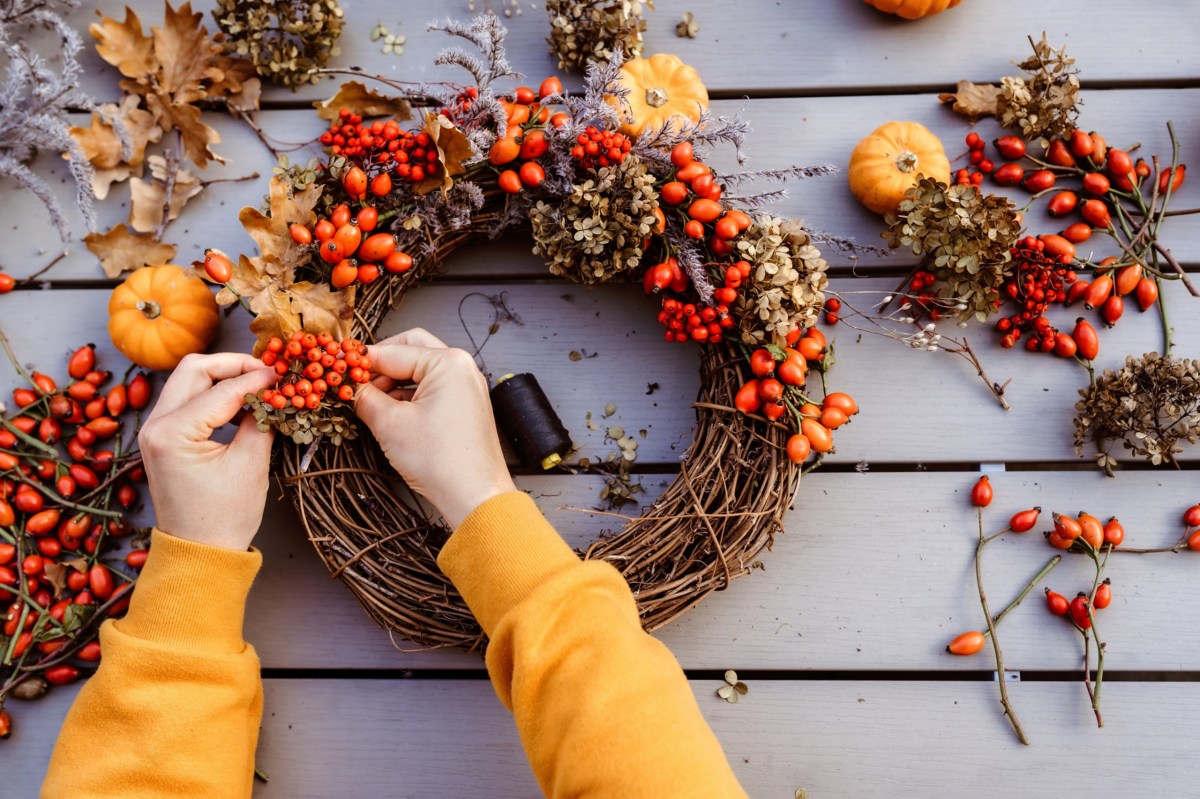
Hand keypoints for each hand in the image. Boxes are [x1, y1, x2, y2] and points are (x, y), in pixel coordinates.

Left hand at [138, 353, 277, 550]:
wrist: (199, 553)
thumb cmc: (224, 517)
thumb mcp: (250, 464)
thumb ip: (261, 418)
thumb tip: (273, 389)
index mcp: (172, 433)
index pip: (221, 390)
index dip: (257, 378)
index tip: (284, 374)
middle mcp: (155, 425)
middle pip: (194, 369)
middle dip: (233, 364)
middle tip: (267, 371)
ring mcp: (155, 430)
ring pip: (188, 380)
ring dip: (223, 377)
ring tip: (257, 385)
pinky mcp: (163, 437)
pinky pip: (187, 400)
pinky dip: (214, 394)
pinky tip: (241, 404)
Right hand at [354, 329, 514, 529]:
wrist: (474, 496)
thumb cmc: (442, 461)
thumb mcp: (390, 424)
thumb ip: (364, 397)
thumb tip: (348, 386)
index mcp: (448, 363)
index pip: (393, 351)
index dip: (361, 362)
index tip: (338, 368)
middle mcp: (462, 368)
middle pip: (410, 349)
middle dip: (380, 365)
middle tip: (356, 383)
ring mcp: (466, 386)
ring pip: (420, 370)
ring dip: (393, 382)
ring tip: (369, 403)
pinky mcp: (465, 405)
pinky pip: (431, 388)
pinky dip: (409, 395)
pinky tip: (390, 412)